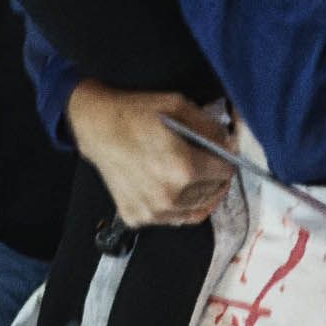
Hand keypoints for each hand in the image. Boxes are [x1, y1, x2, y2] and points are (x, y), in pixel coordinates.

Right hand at [70, 81, 230, 228]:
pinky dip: (178, 206)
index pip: (225, 173)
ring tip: (193, 176)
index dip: (226, 160)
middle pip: (212, 193)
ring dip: (199, 194)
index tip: (222, 154)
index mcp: (184, 169)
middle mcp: (170, 197)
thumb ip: (209, 128)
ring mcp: (152, 212)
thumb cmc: (136, 114)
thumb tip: (229, 145)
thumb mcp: (178, 107)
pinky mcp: (137, 217)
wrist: (96, 127)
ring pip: (195, 211)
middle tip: (208, 163)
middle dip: (215, 177)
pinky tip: (172, 187)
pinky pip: (172, 218)